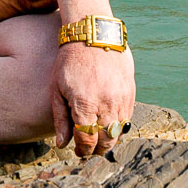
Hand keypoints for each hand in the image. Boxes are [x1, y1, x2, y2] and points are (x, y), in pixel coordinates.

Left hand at [51, 41, 135, 157]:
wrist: (94, 36)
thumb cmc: (70, 62)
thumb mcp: (57, 89)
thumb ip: (60, 119)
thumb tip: (62, 145)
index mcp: (85, 104)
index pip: (87, 140)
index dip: (82, 151)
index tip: (78, 152)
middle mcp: (106, 104)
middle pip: (105, 141)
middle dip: (97, 150)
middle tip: (89, 150)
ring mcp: (121, 98)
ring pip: (119, 132)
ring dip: (109, 140)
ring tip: (99, 140)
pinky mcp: (130, 92)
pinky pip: (128, 118)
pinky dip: (119, 127)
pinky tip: (109, 126)